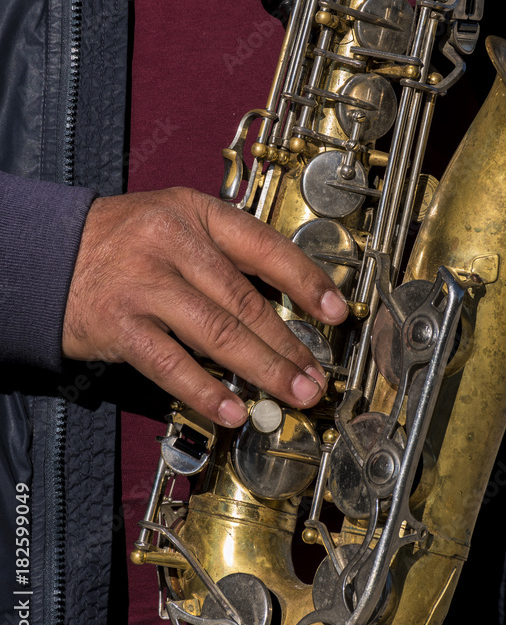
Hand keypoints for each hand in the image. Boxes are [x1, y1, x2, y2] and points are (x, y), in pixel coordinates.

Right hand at [62, 188, 348, 426]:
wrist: (49, 253)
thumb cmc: (124, 241)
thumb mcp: (177, 223)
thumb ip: (225, 254)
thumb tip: (284, 303)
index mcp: (196, 213)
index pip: (264, 246)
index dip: (306, 281)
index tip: (336, 312)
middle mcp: (172, 243)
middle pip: (245, 300)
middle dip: (289, 343)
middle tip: (317, 375)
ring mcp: (145, 284)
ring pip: (217, 333)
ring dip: (263, 369)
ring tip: (293, 394)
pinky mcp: (120, 324)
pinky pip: (171, 364)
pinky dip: (206, 391)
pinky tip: (234, 410)